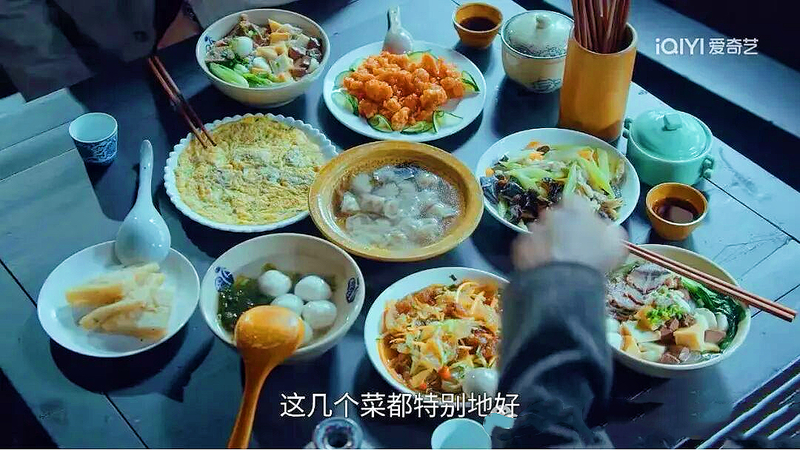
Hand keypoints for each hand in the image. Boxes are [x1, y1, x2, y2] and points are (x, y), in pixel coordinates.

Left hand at [512, 197, 627, 273]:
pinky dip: (535, 254)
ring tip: (557, 260)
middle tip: (570, 245)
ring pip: (541, 231)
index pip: (575, 201)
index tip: (582, 225)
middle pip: (556, 216)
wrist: (563, 284)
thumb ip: (611, 230)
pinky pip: (529, 247)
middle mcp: (551, 214)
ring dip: (548, 240)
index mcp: (575, 208)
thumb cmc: (594, 260)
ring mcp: (534, 230)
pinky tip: (544, 267)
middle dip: (562, 227)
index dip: (579, 213)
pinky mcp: (521, 246)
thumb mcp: (616, 244)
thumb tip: (607, 229)